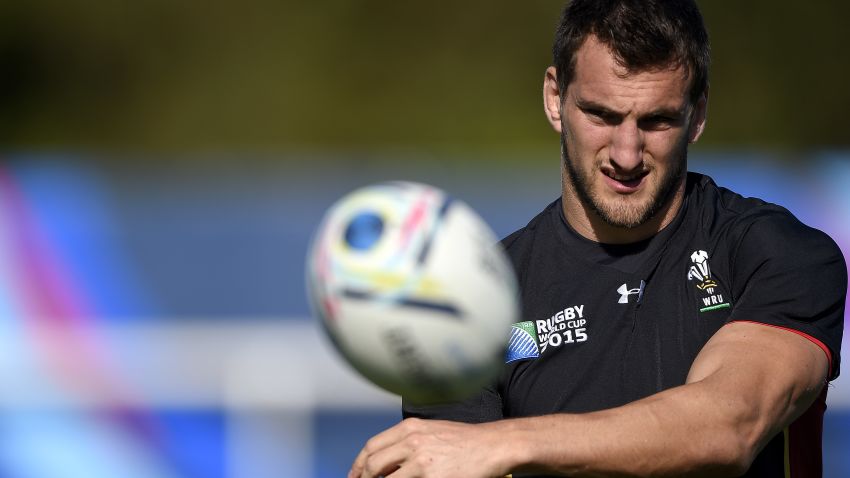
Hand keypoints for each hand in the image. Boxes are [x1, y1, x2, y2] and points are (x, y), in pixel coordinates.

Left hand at [348, 417, 509, 477]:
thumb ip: (407, 442)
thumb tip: (385, 462)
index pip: (372, 446)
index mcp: (410, 428)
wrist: (492, 446)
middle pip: (372, 465)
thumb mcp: (431, 431)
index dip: (358, 465)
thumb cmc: (464, 440)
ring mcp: (421, 462)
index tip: (353, 476)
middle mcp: (412, 441)